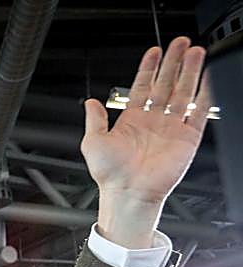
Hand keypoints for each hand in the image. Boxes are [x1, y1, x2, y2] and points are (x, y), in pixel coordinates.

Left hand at [82, 38, 211, 247]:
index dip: (149, 68)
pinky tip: (208, 79)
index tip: (154, 51)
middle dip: (174, 62)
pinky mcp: (187, 138)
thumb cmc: (110, 174)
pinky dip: (205, 95)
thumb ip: (94, 120)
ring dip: (191, 72)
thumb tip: (89, 102)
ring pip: (184, 92)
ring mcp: (172, 128)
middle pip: (167, 84)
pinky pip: (200, 112)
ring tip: (196, 52)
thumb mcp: (93, 142)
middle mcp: (153, 122)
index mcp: (132, 120)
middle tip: (181, 43)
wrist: (128, 193)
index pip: (143, 86)